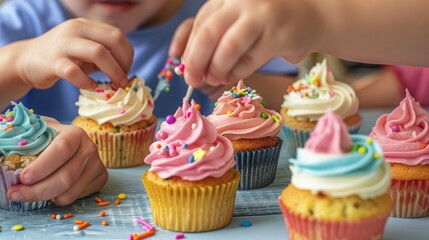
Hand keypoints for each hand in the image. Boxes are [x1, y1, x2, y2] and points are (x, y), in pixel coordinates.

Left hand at [7, 117, 107, 205]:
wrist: (71, 143)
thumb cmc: (48, 138)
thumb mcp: (36, 131)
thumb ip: (21, 137)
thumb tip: (1, 144)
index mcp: (75, 133)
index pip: (61, 149)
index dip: (42, 166)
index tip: (22, 178)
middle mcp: (90, 148)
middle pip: (66, 177)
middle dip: (37, 190)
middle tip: (16, 194)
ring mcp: (97, 165)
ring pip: (70, 192)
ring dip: (45, 198)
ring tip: (29, 193)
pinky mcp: (100, 178)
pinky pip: (77, 197)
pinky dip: (58, 199)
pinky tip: (49, 191)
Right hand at [16, 18, 132, 89]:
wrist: (26, 60)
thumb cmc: (63, 58)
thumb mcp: (86, 51)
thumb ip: (105, 55)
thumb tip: (126, 71)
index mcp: (87, 25)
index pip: (118, 35)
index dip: (128, 55)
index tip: (127, 71)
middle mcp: (76, 29)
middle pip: (113, 40)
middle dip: (124, 62)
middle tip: (124, 80)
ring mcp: (64, 44)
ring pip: (98, 52)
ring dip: (113, 71)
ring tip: (115, 85)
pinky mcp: (52, 62)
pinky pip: (75, 72)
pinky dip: (87, 82)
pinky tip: (91, 86)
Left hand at [170, 0, 322, 86]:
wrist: (312, 17)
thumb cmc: (267, 23)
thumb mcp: (236, 21)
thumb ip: (213, 35)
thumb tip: (183, 61)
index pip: (199, 23)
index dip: (186, 48)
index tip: (182, 68)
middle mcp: (242, 1)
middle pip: (208, 33)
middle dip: (195, 61)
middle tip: (192, 80)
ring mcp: (261, 15)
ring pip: (227, 48)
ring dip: (217, 69)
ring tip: (214, 79)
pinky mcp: (278, 34)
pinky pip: (249, 60)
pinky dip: (237, 72)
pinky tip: (233, 76)